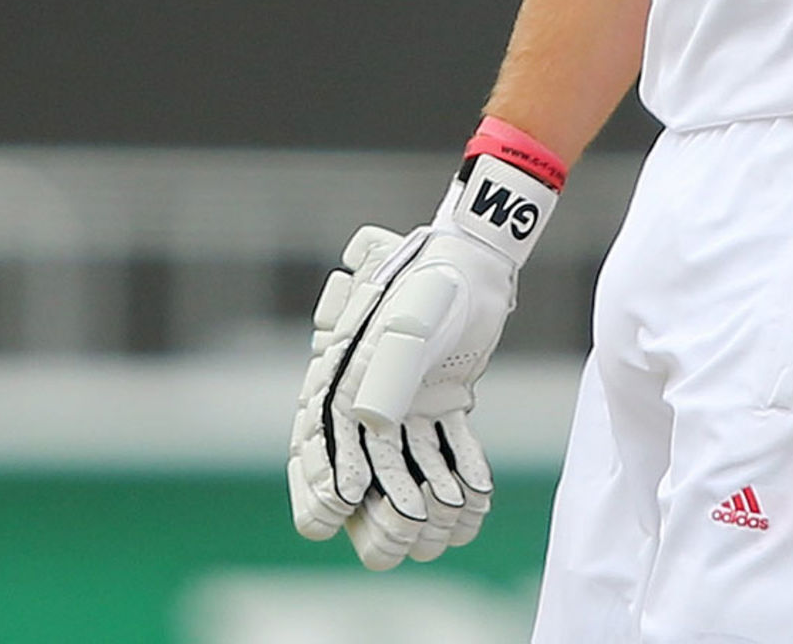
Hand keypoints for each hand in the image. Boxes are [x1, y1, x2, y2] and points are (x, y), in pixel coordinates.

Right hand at [288, 154, 557, 568]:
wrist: (474, 263)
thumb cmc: (432, 285)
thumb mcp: (408, 322)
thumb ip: (386, 371)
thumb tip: (373, 426)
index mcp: (340, 383)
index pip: (314, 453)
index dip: (321, 490)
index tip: (343, 507)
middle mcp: (366, 404)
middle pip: (358, 484)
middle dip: (377, 520)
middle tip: (407, 530)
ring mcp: (404, 409)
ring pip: (403, 479)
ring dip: (426, 509)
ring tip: (450, 517)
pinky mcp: (439, 407)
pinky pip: (442, 458)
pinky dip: (458, 482)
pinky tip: (478, 501)